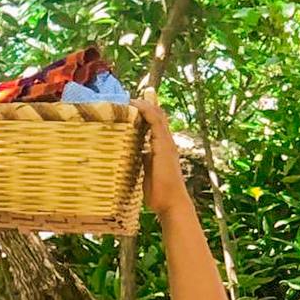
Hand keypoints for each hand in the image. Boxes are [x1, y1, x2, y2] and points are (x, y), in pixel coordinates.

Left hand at [131, 97, 190, 217]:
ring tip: (128, 97)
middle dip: (145, 103)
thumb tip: (134, 155)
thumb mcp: (146, 173)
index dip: (144, 112)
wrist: (171, 204)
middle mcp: (165, 142)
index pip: (154, 123)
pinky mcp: (164, 146)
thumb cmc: (158, 193)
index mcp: (161, 147)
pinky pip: (156, 122)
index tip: (130, 104)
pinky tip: (136, 105)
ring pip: (157, 115)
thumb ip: (142, 161)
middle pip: (157, 115)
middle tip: (128, 96)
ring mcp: (166, 143)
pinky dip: (146, 111)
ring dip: (143, 104)